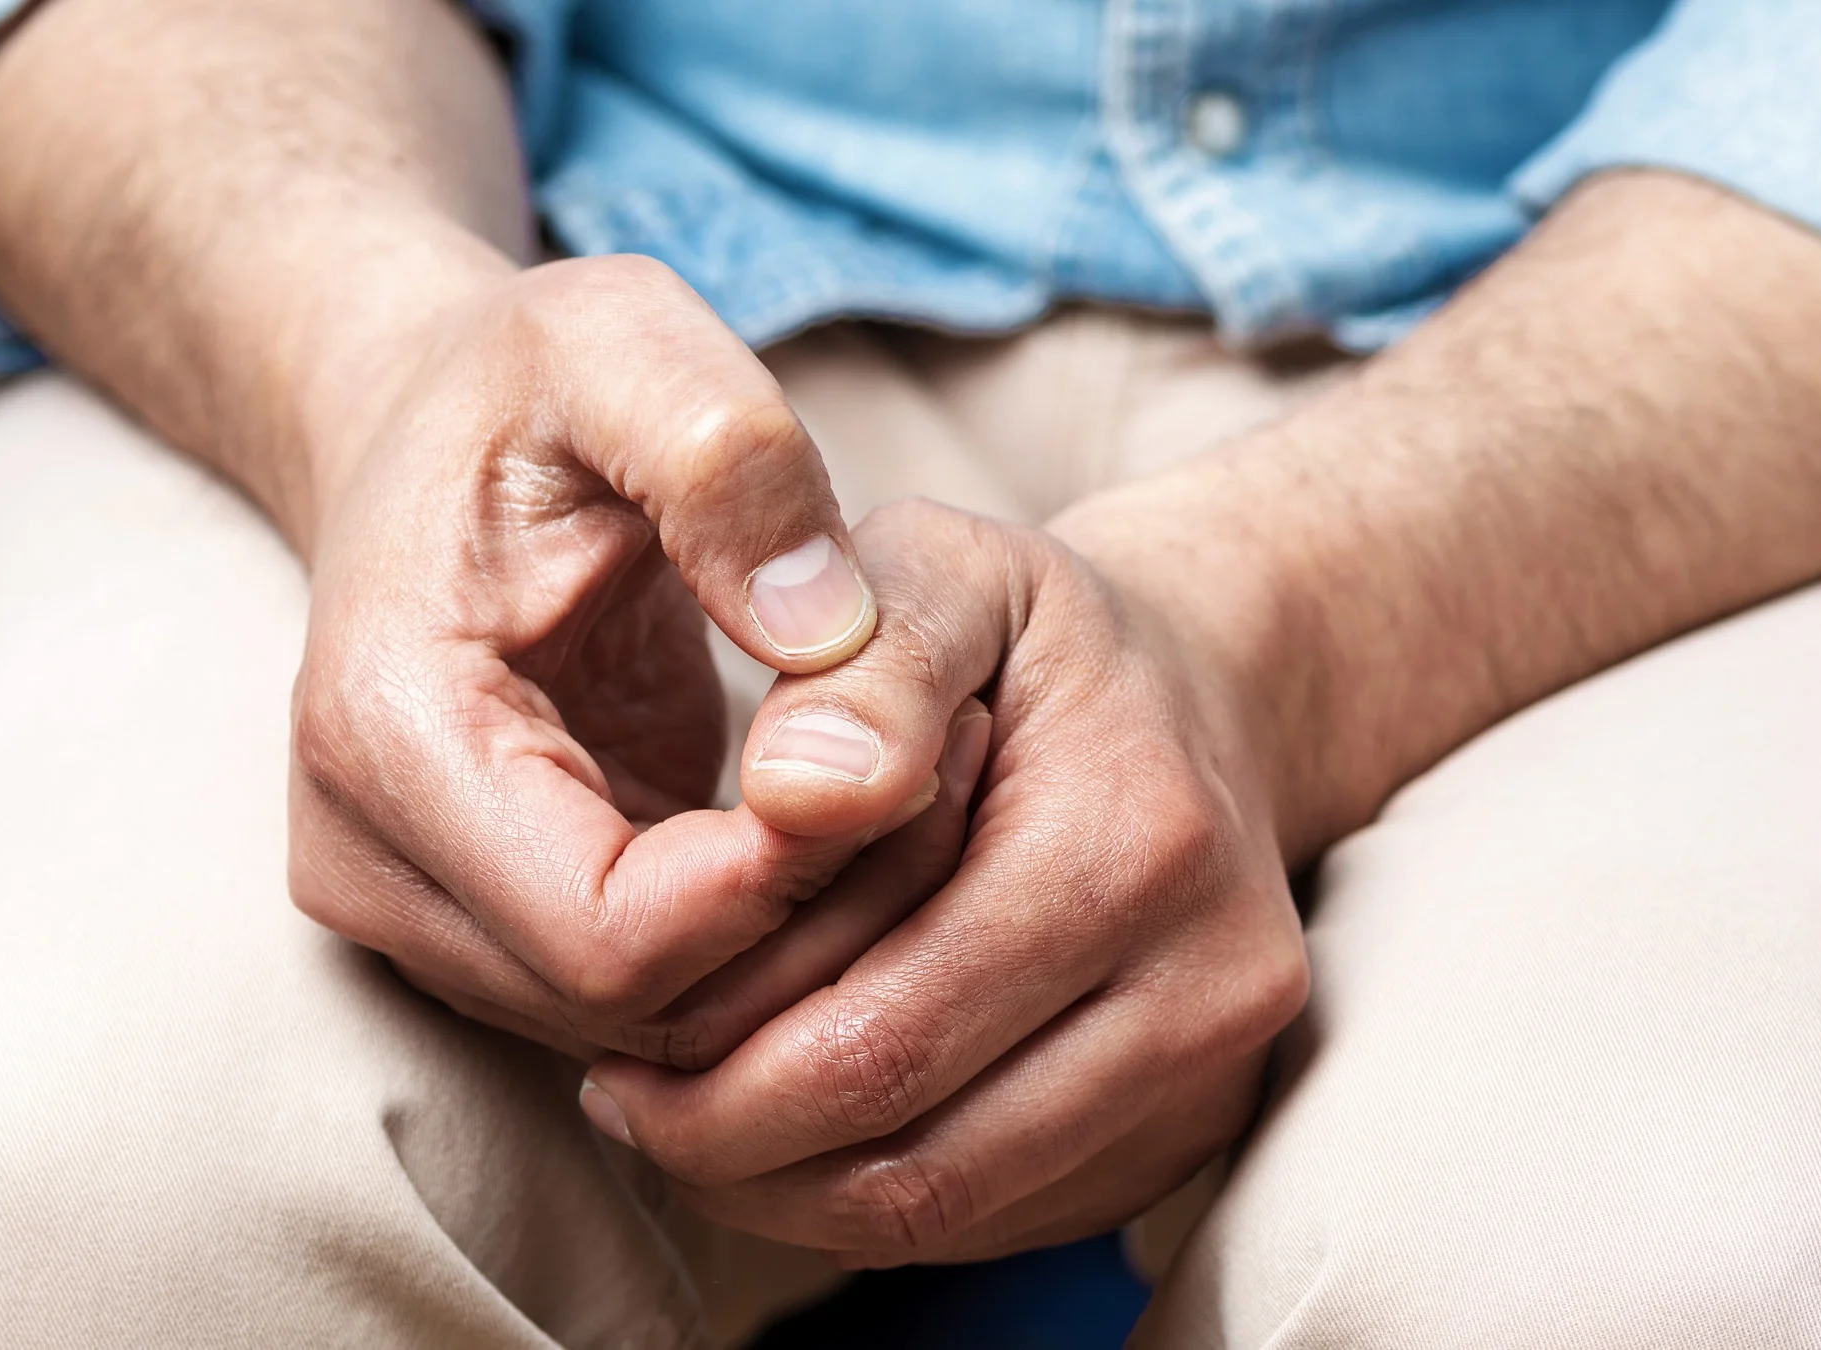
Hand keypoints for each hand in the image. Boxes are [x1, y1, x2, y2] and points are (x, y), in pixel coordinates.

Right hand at [286, 256, 965, 1058]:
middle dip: (820, 920)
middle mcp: (372, 863)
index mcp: (387, 734)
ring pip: (660, 1036)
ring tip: (916, 773)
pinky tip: (852, 814)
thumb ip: (724, 459)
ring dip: (810, 940)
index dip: (783, 882)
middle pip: (641, 1014)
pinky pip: (660, 1001)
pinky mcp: (486, 931)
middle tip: (950, 760)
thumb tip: (832, 640)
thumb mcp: (621, 340)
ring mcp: (421, 915)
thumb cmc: (521, 384)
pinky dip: (772, 936)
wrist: (418, 431)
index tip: (907, 747)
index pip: (609, 937)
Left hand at [580, 498, 1310, 1262]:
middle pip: (913, 1163)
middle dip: (732, 1155)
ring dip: (789, 1194)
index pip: (883, 1040)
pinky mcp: (1192, 1133)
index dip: (716, 1075)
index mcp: (1137, 847)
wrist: (1201, 694)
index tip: (608, 1045)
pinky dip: (872, 1195)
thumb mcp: (943, 572)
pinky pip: (999, 1220)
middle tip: (623, 1103)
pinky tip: (794, 1120)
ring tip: (683, 1120)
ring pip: (950, 1215)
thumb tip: (791, 798)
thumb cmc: (1030, 638)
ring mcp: (1213, 1077)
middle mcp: (1208, 986)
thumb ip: (864, 668)